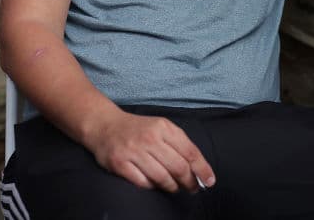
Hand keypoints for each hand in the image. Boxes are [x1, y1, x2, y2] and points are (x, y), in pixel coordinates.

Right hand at [86, 111, 215, 193]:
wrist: (104, 125)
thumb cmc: (138, 129)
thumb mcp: (161, 127)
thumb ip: (179, 144)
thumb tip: (198, 168)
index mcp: (163, 127)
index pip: (190, 152)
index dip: (202, 169)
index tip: (209, 181)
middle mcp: (149, 138)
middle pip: (178, 167)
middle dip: (189, 182)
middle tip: (192, 188)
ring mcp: (133, 151)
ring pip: (162, 178)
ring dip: (172, 187)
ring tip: (175, 187)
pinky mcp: (120, 163)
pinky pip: (143, 183)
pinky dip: (152, 187)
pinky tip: (155, 184)